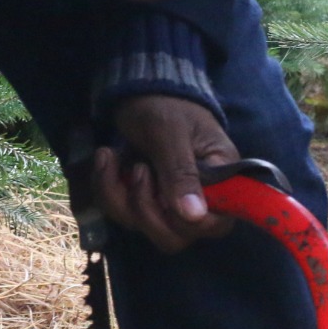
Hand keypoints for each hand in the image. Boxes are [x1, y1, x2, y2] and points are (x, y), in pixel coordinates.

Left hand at [92, 95, 238, 253]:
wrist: (138, 92)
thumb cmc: (164, 106)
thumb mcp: (171, 134)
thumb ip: (182, 173)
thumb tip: (194, 215)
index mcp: (221, 180)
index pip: (216, 225)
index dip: (189, 223)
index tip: (164, 195)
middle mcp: (197, 197)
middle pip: (175, 236)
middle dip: (145, 209)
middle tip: (138, 170)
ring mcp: (166, 200)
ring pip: (142, 226)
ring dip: (118, 196)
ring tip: (114, 157)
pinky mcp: (141, 197)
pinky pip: (120, 211)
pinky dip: (106, 187)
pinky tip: (106, 158)